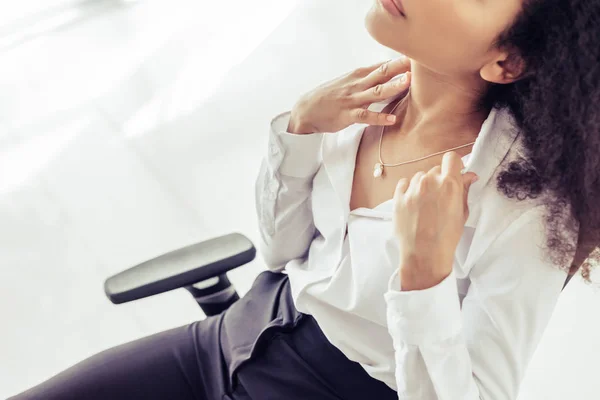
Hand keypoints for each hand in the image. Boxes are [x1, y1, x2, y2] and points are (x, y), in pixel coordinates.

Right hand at [287, 57, 411, 133]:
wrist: (306, 109)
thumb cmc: (330, 96)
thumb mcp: (348, 81)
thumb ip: (367, 77)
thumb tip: (387, 71)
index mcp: (358, 75)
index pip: (382, 65)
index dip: (401, 62)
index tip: (418, 58)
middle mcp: (357, 84)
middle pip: (382, 73)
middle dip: (400, 68)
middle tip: (418, 63)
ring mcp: (353, 99)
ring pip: (376, 92)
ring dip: (393, 87)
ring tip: (408, 83)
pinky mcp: (348, 115)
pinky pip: (366, 116)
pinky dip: (379, 117)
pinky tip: (392, 119)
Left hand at [392, 152, 478, 290]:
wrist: (424, 255)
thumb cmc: (446, 237)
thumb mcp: (462, 213)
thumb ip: (464, 190)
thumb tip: (468, 176)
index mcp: (449, 184)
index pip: (451, 159)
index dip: (454, 165)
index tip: (454, 173)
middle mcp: (429, 182)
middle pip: (436, 169)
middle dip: (440, 179)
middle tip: (441, 196)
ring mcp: (411, 189)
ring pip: (420, 177)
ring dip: (424, 185)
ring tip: (426, 203)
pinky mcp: (398, 197)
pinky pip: (404, 184)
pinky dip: (409, 189)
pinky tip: (414, 202)